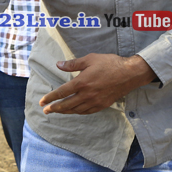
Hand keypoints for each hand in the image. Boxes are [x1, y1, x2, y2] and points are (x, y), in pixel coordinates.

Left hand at [39, 53, 155, 114]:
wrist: (129, 74)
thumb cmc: (110, 64)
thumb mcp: (90, 59)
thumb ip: (73, 64)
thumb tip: (58, 65)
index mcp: (82, 82)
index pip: (61, 93)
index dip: (50, 98)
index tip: (42, 102)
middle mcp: (86, 95)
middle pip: (66, 105)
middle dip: (54, 108)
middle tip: (46, 111)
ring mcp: (95, 101)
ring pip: (76, 110)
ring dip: (65, 112)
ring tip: (58, 111)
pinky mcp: (102, 105)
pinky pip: (86, 112)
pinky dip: (78, 112)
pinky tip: (74, 111)